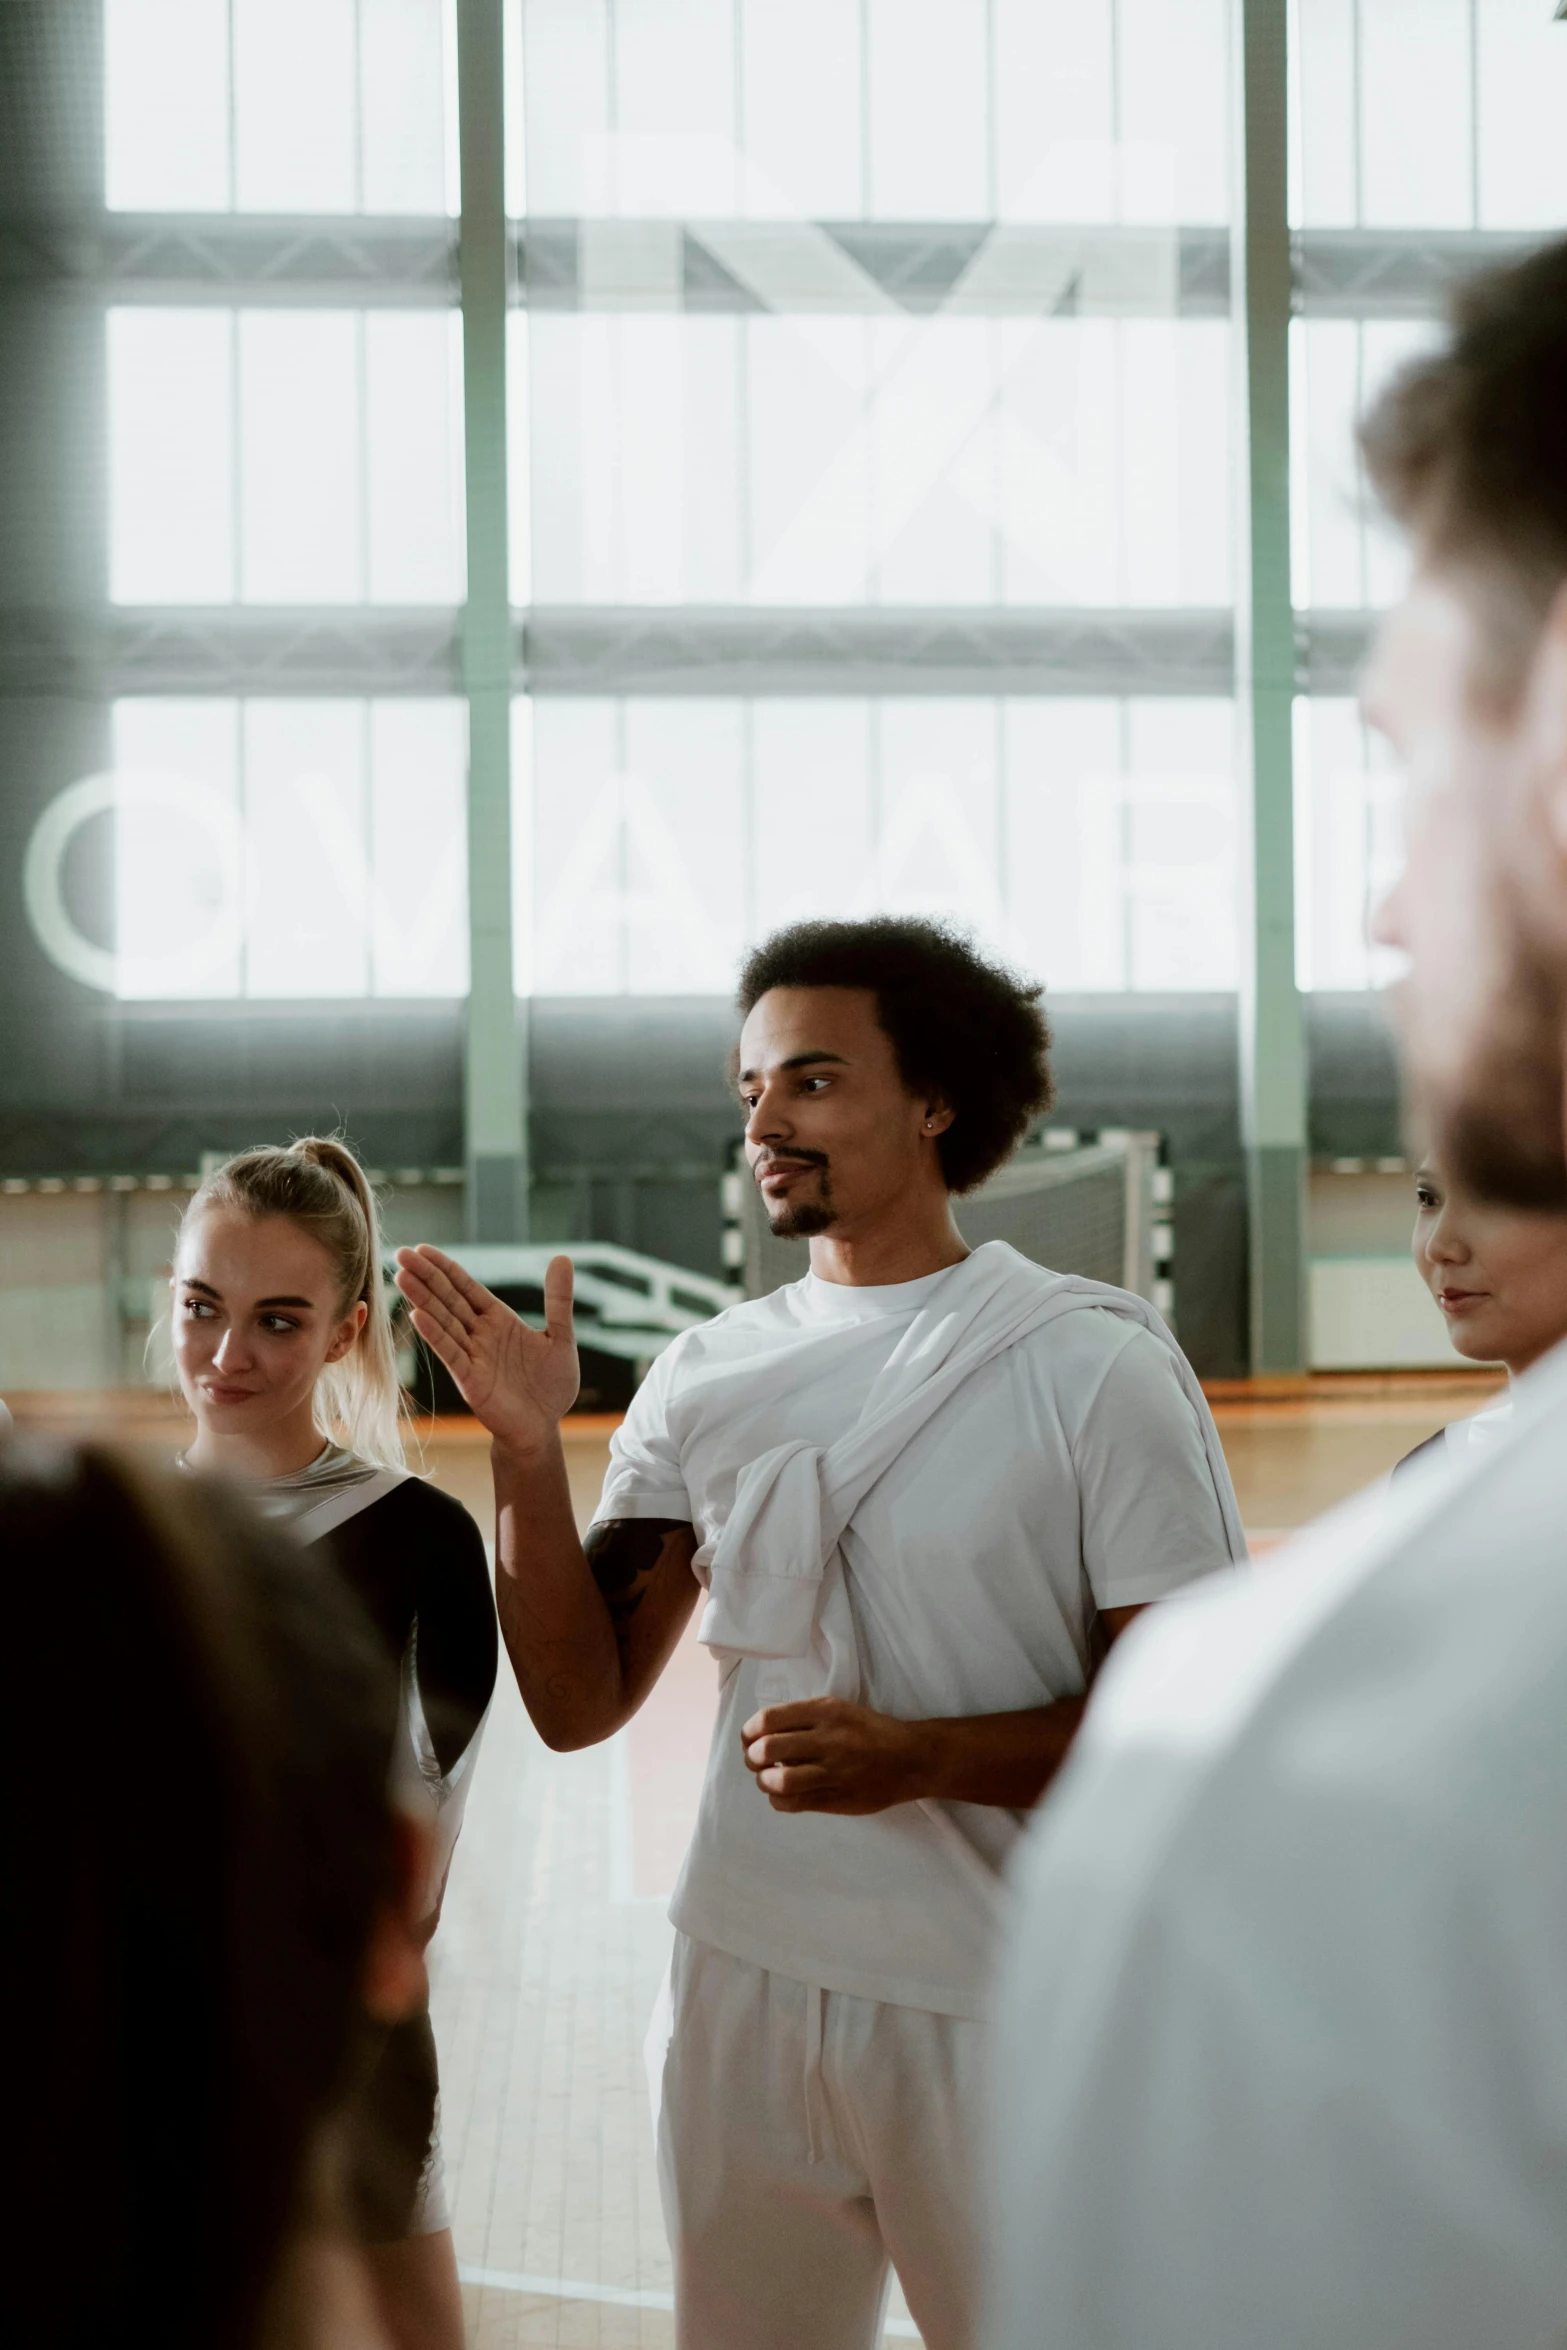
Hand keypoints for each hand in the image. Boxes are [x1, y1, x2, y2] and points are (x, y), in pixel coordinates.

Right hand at [393, 1245, 578, 1456]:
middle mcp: (480, 1334)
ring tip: (402, 1277)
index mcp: (498, 1320)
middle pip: (449, 1299)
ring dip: (423, 1299)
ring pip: (444, 1321)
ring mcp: (472, 1356)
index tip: (423, 1250)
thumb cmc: (550, 1385)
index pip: (466, 1287)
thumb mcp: (560, 1336)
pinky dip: (435, 1334)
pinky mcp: (470, 1380)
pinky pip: (451, 1353)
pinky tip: (417, 1315)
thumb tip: (563, 1257)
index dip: (445, 1268)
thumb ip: (558, 1299)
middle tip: (402, 1253)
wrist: (543, 1428)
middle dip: (426, 1277)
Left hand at [741, 1698, 931, 1815]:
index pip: (770, 1718)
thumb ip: (804, 1717)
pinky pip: (794, 1803)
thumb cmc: (870, 1731)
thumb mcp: (839, 1709)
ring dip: (764, 1781)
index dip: (750, 1731)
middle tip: (755, 1760)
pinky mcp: (838, 1799)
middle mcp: (828, 1739)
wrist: (911, 1759)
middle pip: (769, 1749)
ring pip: (780, 1780)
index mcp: (826, 1712)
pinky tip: (782, 1794)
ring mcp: (834, 1771)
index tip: (750, 1737)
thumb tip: (761, 1732)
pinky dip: (778, 1800)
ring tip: (768, 1778)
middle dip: (752, 1757)